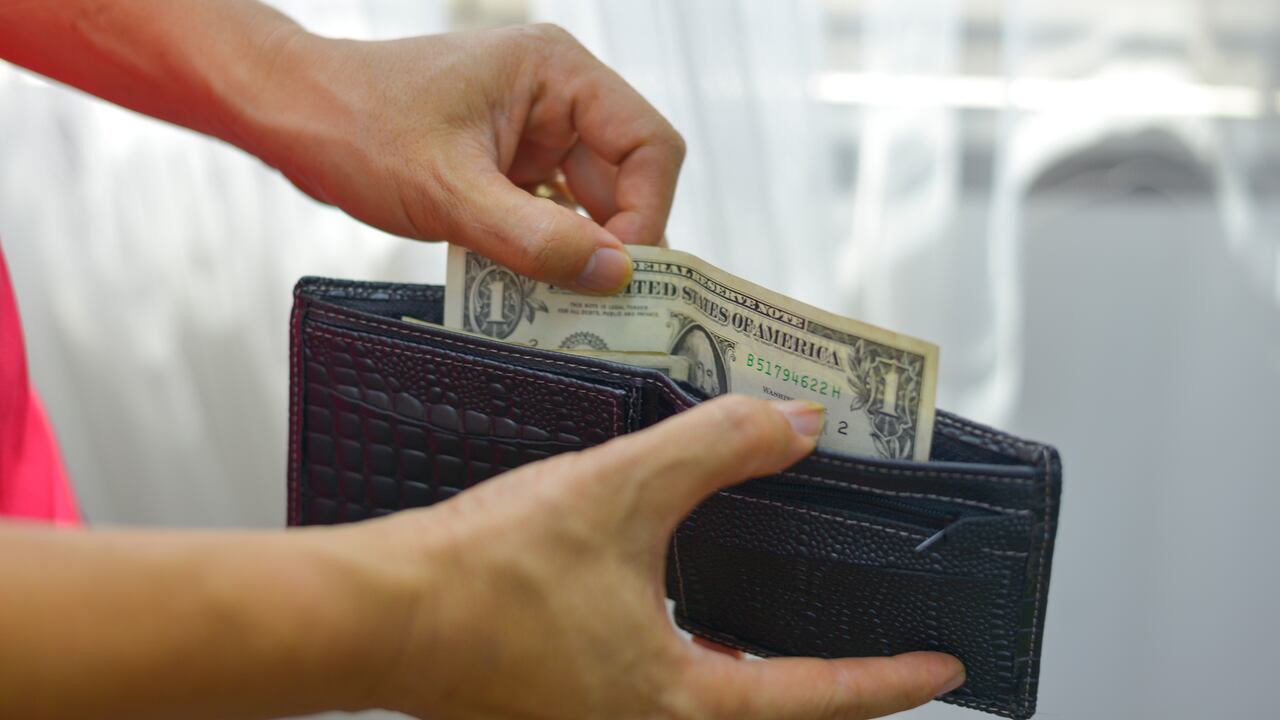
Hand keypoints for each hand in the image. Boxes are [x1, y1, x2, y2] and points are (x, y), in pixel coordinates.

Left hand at [238, 24, 682, 292]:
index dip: (646, 213)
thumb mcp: (449, 191)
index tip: (617, 274)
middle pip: (626, 180)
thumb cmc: (356, 125)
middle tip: (598, 306)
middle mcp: (555, 97)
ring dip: (576, 254)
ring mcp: (531, 132)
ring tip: (560, 304)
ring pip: (589, 205)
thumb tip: (613, 276)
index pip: (649, 145)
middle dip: (612, 244)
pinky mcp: (507, 165)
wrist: (290, 113)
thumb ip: (535, 238)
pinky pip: (550, 215)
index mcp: (557, 73)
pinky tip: (526, 288)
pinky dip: (544, 252)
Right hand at [355, 396, 964, 718]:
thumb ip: (718, 447)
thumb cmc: (484, 573)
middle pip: (767, 714)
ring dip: (757, 669)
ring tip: (791, 625)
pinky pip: (658, 686)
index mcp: (675, 703)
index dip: (890, 679)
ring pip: (710, 702)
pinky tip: (688, 607)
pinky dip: (697, 654)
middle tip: (876, 651)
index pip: (816, 698)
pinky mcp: (562, 700)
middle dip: (828, 685)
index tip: (943, 664)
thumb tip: (796, 426)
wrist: (376, 611)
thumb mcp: (623, 490)